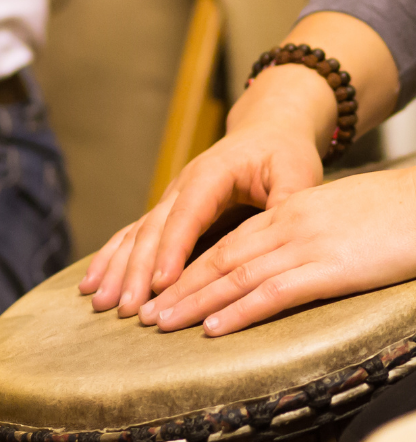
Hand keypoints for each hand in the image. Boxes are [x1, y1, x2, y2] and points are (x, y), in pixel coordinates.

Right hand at [80, 12, 399, 318]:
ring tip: (101, 303)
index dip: (174, 248)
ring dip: (118, 270)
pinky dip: (113, 259)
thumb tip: (286, 229)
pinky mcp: (169, 212)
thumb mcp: (297, 171)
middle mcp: (184, 186)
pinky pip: (134, 236)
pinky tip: (94, 285)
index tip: (164, 283)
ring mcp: (172, 199)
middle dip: (138, 270)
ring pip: (138, 235)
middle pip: (154, 229)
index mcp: (213, 174)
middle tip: (129, 309)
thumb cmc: (285, 153)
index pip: (189, 214)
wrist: (268, 132)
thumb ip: (290, 199)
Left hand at [137, 88, 415, 335]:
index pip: (233, 242)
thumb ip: (328, 235)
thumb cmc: (412, 213)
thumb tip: (319, 257)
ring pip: (234, 276)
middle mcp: (290, 224)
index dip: (194, 267)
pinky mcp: (327, 267)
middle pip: (221, 259)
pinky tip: (213, 329)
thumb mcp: (356, 217)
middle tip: (145, 314)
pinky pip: (271, 292)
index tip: (168, 289)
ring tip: (160, 325)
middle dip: (179, 287)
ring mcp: (306, 245)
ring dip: (193, 303)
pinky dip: (237, 311)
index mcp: (297, 210)